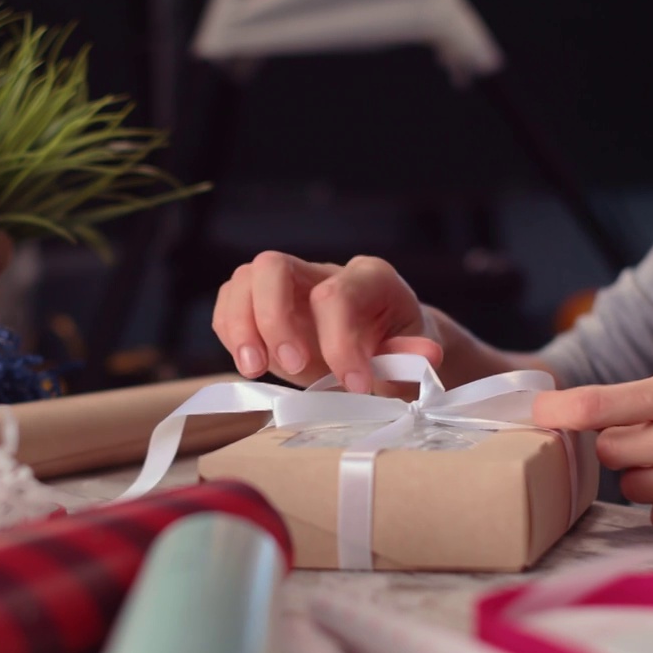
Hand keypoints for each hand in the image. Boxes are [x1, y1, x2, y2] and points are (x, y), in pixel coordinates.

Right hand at [211, 251, 442, 391]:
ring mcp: (286, 284)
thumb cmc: (396, 348)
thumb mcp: (414, 354)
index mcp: (369, 277)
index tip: (355, 385)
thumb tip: (424, 356)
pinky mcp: (260, 304)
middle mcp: (321, 271)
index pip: (338, 295)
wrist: (381, 347)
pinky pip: (228, 305)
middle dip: (274, 319)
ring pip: (243, 280)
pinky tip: (252, 364)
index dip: (341, 344)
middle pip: (273, 266)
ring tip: (255, 370)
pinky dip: (231, 334)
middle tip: (293, 366)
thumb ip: (412, 357)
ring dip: (241, 327)